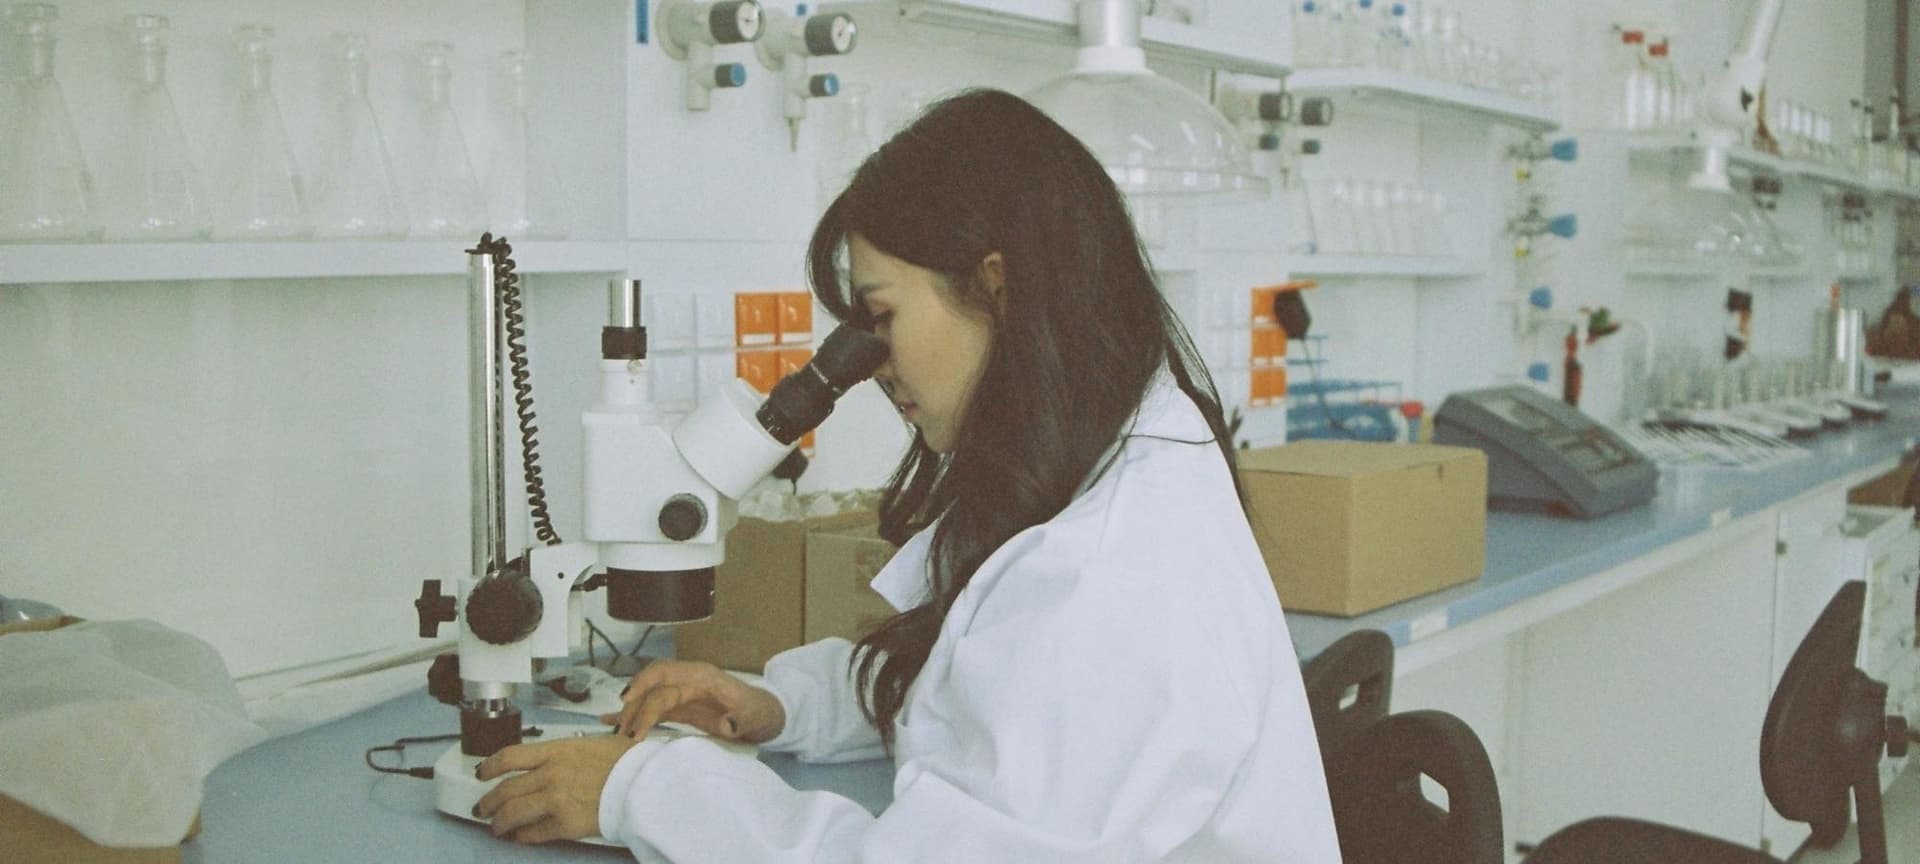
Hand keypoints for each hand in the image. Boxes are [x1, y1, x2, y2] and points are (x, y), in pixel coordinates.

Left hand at [473, 734, 636, 843]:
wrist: (644, 783)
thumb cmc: (628, 762)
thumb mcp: (594, 744)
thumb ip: (570, 754)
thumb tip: (559, 762)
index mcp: (556, 751)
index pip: (509, 757)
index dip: (490, 766)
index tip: (482, 772)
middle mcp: (550, 774)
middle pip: (505, 789)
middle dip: (488, 801)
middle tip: (483, 807)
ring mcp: (554, 800)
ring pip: (512, 813)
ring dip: (499, 822)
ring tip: (496, 827)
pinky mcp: (564, 824)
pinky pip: (533, 833)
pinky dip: (522, 836)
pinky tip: (520, 836)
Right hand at [600, 659, 784, 743]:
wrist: (764, 716)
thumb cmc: (760, 712)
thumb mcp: (756, 716)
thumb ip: (742, 719)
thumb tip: (727, 724)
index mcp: (702, 676)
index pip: (665, 672)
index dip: (644, 684)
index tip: (627, 702)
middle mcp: (686, 681)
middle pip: (651, 686)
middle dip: (632, 705)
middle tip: (620, 732)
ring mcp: (681, 694)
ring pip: (647, 697)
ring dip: (630, 713)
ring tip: (615, 734)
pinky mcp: (679, 708)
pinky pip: (651, 708)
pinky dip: (633, 714)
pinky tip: (610, 722)